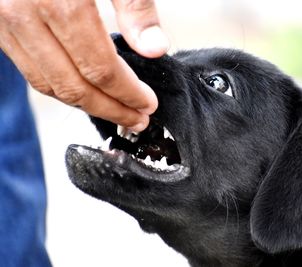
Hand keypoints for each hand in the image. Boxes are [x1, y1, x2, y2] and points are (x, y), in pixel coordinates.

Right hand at [0, 0, 168, 131]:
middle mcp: (23, 13)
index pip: (101, 68)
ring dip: (84, 104)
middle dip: (109, 109)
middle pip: (73, 85)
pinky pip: (28, 67)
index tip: (147, 104)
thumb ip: (135, 7)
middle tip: (136, 119)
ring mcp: (3, 20)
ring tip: (114, 111)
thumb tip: (154, 48)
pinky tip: (82, 88)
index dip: (127, 93)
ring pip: (47, 83)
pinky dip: (58, 84)